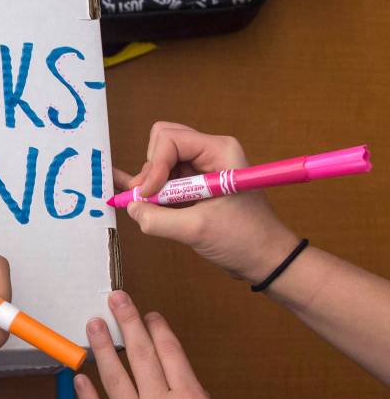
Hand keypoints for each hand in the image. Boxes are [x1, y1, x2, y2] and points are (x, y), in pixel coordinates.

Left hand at [75, 292, 253, 398]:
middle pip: (139, 355)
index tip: (149, 313)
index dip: (158, 329)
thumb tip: (190, 393)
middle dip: (127, 322)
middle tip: (115, 298)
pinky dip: (86, 396)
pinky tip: (79, 377)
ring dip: (101, 348)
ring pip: (113, 379)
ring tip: (92, 325)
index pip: (171, 354)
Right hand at [116, 121, 299, 282]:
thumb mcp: (196, 230)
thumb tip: (131, 208)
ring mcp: (202, 168)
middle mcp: (210, 153)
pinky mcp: (196, 185)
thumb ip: (157, 219)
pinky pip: (166, 178)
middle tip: (145, 197)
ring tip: (151, 208)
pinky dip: (153, 190)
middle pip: (163, 143)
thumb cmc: (245, 240)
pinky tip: (135, 199)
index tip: (148, 194)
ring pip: (161, 161)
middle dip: (150, 169)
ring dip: (151, 183)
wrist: (267, 259)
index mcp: (218, 151)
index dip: (154, 166)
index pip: (170, 139)